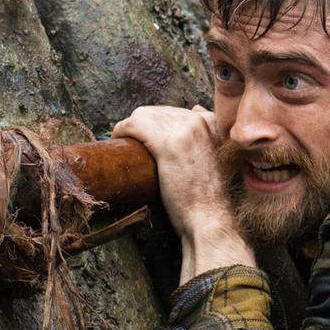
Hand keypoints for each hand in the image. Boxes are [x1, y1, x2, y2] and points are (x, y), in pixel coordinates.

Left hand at [112, 105, 255, 281]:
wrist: (210, 220)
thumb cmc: (209, 199)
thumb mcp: (213, 160)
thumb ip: (207, 137)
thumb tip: (195, 109)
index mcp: (213, 123)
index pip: (175, 112)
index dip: (157, 123)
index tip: (147, 137)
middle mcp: (199, 121)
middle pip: (158, 112)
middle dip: (142, 125)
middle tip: (131, 142)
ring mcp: (184, 131)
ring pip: (145, 115)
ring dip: (129, 127)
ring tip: (122, 143)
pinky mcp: (168, 145)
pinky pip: (135, 126)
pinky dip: (122, 130)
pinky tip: (116, 138)